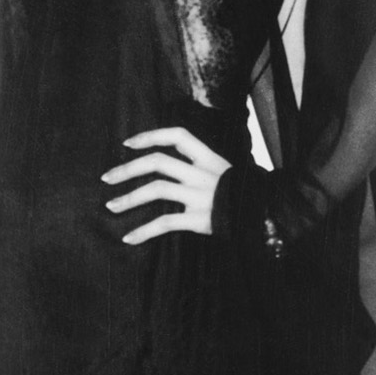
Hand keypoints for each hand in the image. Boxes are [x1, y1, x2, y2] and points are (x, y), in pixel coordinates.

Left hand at [102, 126, 231, 243]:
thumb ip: (201, 167)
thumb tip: (172, 166)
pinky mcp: (200, 220)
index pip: (177, 136)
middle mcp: (203, 174)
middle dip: (127, 169)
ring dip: (129, 198)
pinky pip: (165, 223)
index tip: (128, 144)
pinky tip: (129, 238)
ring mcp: (201, 196)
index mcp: (210, 158)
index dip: (151, 136)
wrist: (269, 217)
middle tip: (106, 179)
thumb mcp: (226, 172)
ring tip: (111, 207)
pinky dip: (143, 231)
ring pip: (157, 190)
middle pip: (158, 162)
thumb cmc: (244, 196)